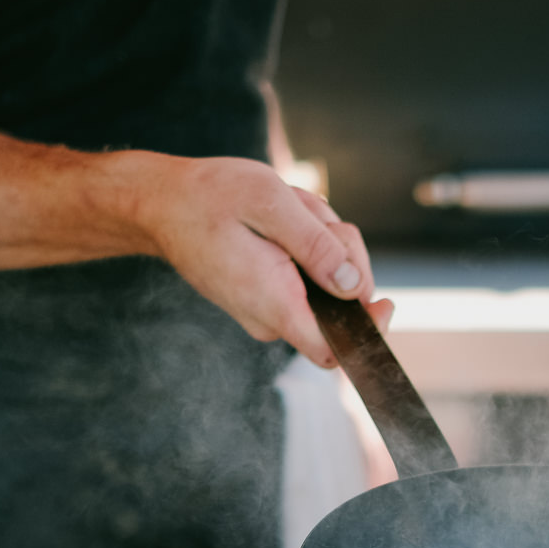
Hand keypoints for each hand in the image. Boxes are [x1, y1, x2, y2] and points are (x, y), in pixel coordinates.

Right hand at [144, 157, 391, 367]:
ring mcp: (269, 309)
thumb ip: (317, 244)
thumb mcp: (270, 202)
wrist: (162, 202)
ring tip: (287, 212)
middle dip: (344, 255)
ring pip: (327, 285)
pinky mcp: (268, 296)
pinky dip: (307, 244)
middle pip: (342, 305)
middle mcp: (272, 318)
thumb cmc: (210, 196)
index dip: (368, 334)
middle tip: (313, 215)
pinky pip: (308, 277)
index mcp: (274, 302)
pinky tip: (280, 221)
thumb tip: (355, 285)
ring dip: (323, 242)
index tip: (386, 303)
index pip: (333, 351)